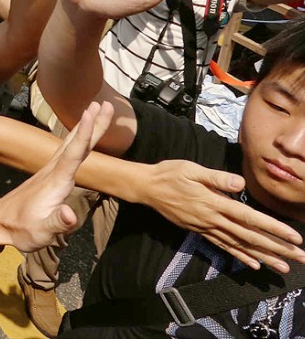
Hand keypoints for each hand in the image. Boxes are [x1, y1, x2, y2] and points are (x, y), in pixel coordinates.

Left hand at [0, 101, 113, 251]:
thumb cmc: (21, 229)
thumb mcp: (41, 232)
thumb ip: (57, 222)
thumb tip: (71, 214)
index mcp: (56, 181)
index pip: (74, 153)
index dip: (85, 132)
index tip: (92, 112)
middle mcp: (53, 171)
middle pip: (76, 142)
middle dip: (92, 123)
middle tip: (106, 104)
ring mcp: (50, 171)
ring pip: (71, 144)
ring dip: (85, 127)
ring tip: (97, 109)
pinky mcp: (49, 175)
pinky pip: (68, 151)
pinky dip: (78, 138)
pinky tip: (81, 136)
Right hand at [138, 159, 304, 272]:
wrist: (147, 188)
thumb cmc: (169, 174)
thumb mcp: (191, 169)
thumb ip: (216, 177)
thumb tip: (239, 183)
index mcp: (213, 203)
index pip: (249, 218)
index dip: (273, 228)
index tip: (293, 237)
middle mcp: (212, 219)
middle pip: (250, 236)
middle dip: (277, 248)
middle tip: (299, 258)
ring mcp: (206, 227)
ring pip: (240, 245)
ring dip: (264, 257)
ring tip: (284, 267)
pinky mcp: (200, 231)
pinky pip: (224, 246)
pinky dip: (240, 256)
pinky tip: (255, 264)